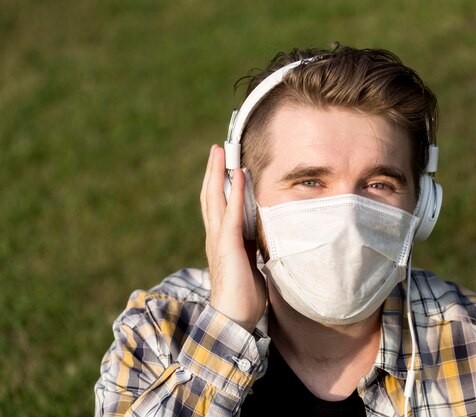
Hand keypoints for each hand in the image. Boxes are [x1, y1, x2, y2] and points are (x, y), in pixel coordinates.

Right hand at [200, 144, 266, 332]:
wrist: (234, 319)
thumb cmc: (244, 295)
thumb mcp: (250, 264)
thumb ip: (251, 248)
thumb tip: (261, 239)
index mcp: (222, 240)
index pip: (218, 205)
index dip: (220, 184)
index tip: (226, 164)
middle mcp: (216, 237)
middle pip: (211, 196)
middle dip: (214, 171)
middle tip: (218, 149)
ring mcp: (219, 241)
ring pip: (214, 199)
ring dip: (218, 174)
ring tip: (221, 152)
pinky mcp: (227, 247)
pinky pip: (230, 215)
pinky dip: (233, 193)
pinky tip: (237, 175)